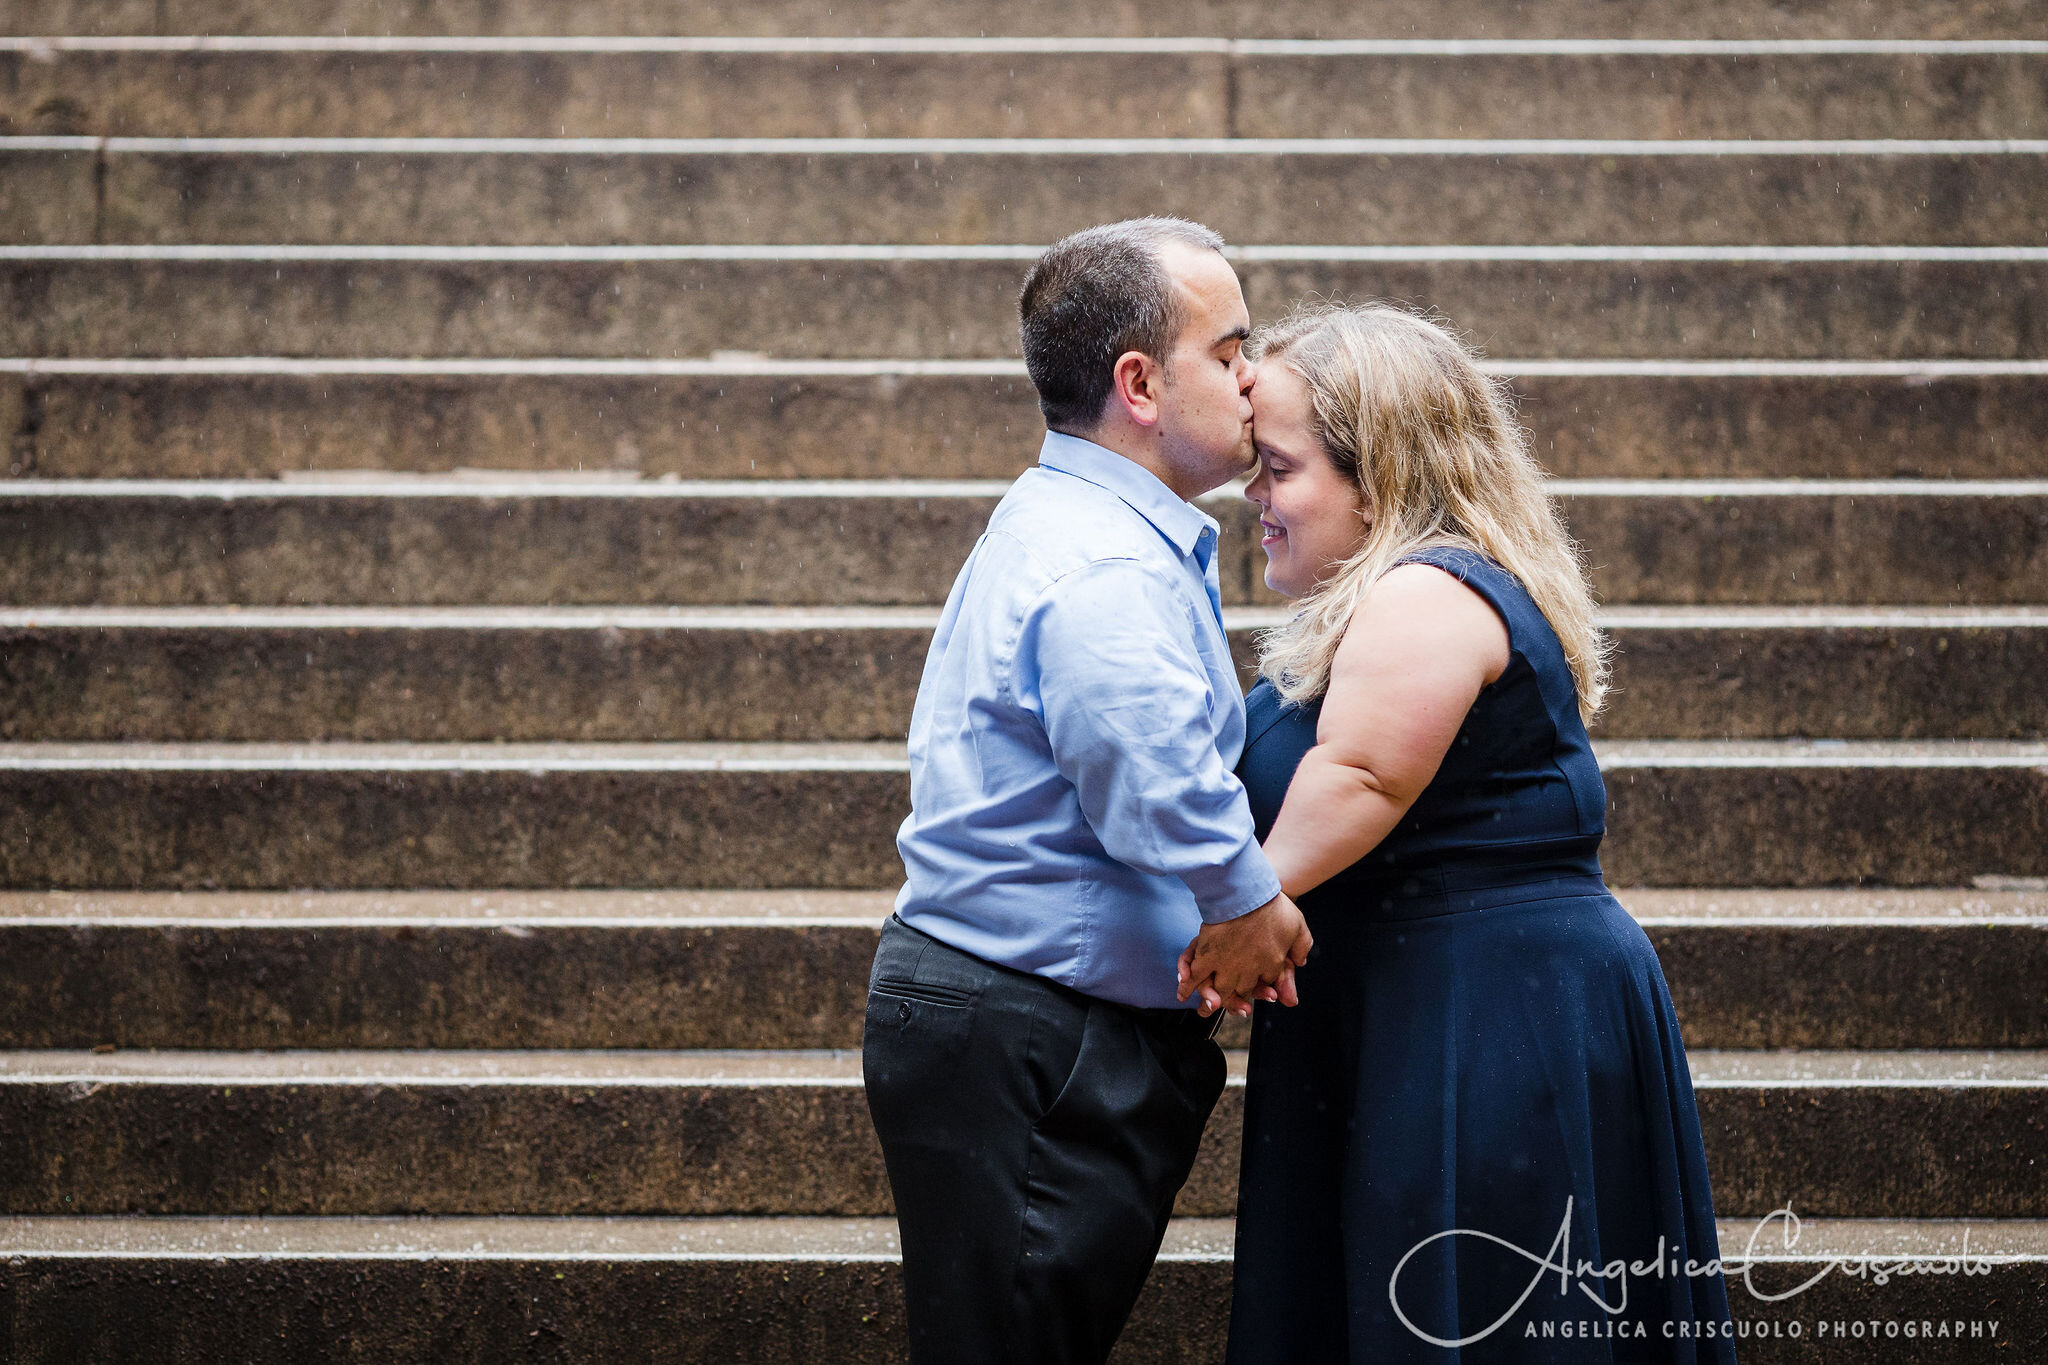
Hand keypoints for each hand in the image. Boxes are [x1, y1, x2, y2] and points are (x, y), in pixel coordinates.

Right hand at [1175, 893, 1311, 1017]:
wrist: (1246, 890)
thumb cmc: (1274, 905)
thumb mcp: (1298, 926)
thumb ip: (1302, 947)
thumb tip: (1301, 963)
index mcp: (1272, 964)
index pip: (1268, 984)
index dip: (1265, 988)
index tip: (1263, 989)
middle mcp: (1248, 970)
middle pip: (1243, 992)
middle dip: (1238, 1001)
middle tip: (1237, 1009)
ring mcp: (1226, 965)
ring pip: (1219, 990)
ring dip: (1211, 1000)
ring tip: (1206, 1008)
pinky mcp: (1207, 956)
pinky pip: (1197, 977)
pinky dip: (1189, 986)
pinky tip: (1183, 994)